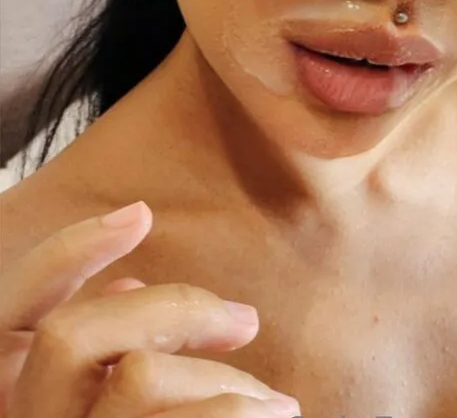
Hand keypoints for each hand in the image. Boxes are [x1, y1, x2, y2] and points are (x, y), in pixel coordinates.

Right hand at [0, 201, 301, 417]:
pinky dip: (236, 415)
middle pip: (77, 337)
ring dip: (220, 384)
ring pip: (140, 386)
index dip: (65, 255)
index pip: (10, 312)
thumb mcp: (102, 412)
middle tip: (245, 320)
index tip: (141, 214)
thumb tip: (130, 282)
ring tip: (275, 406)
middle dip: (171, 308)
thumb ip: (101, 356)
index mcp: (22, 408)